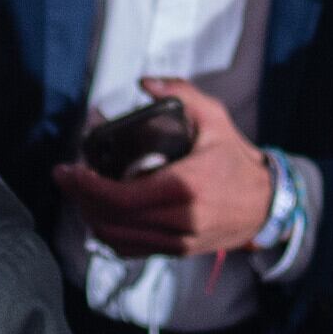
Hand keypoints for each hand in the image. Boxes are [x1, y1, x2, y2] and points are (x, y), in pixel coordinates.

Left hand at [51, 79, 275, 255]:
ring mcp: (179, 240)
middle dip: (81, 199)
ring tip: (81, 194)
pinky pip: (133, 250)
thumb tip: (145, 82)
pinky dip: (110, 235)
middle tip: (66, 178)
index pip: (122, 196)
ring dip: (92, 217)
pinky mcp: (179, 251)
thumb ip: (181, 93)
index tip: (67, 171)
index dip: (87, 187)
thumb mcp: (215, 118)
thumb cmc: (236, 159)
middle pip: (113, 219)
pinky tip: (100, 216)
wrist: (266, 203)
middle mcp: (181, 219)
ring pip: (118, 238)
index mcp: (185, 186)